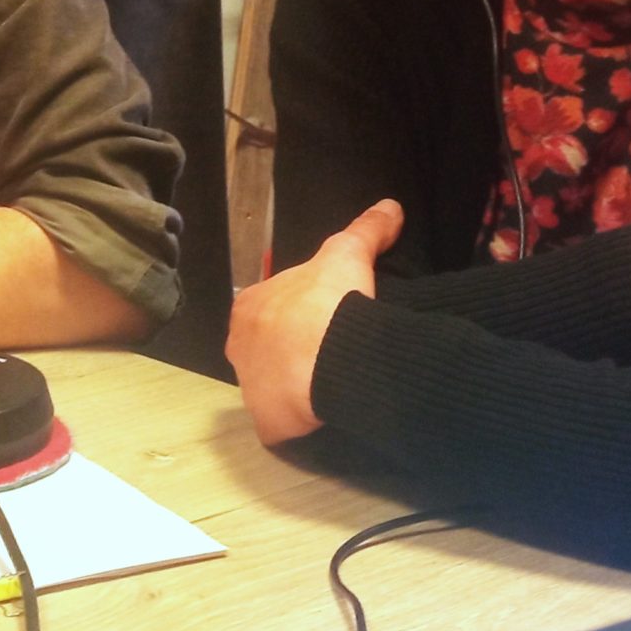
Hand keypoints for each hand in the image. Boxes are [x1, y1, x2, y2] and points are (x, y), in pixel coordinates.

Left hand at [228, 199, 402, 443]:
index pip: (269, 305)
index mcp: (249, 307)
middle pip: (268, 347)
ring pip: (273, 386)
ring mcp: (250, 389)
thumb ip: (365, 230)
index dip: (297, 309)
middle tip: (332, 350)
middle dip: (293, 349)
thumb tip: (390, 206)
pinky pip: (283, 423)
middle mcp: (240, 347)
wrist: (331, 364)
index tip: (326, 315)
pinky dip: (301, 420)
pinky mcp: (268, 424)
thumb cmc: (328, 304)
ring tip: (333, 383)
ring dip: (296, 385)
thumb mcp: (347, 255)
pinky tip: (326, 414)